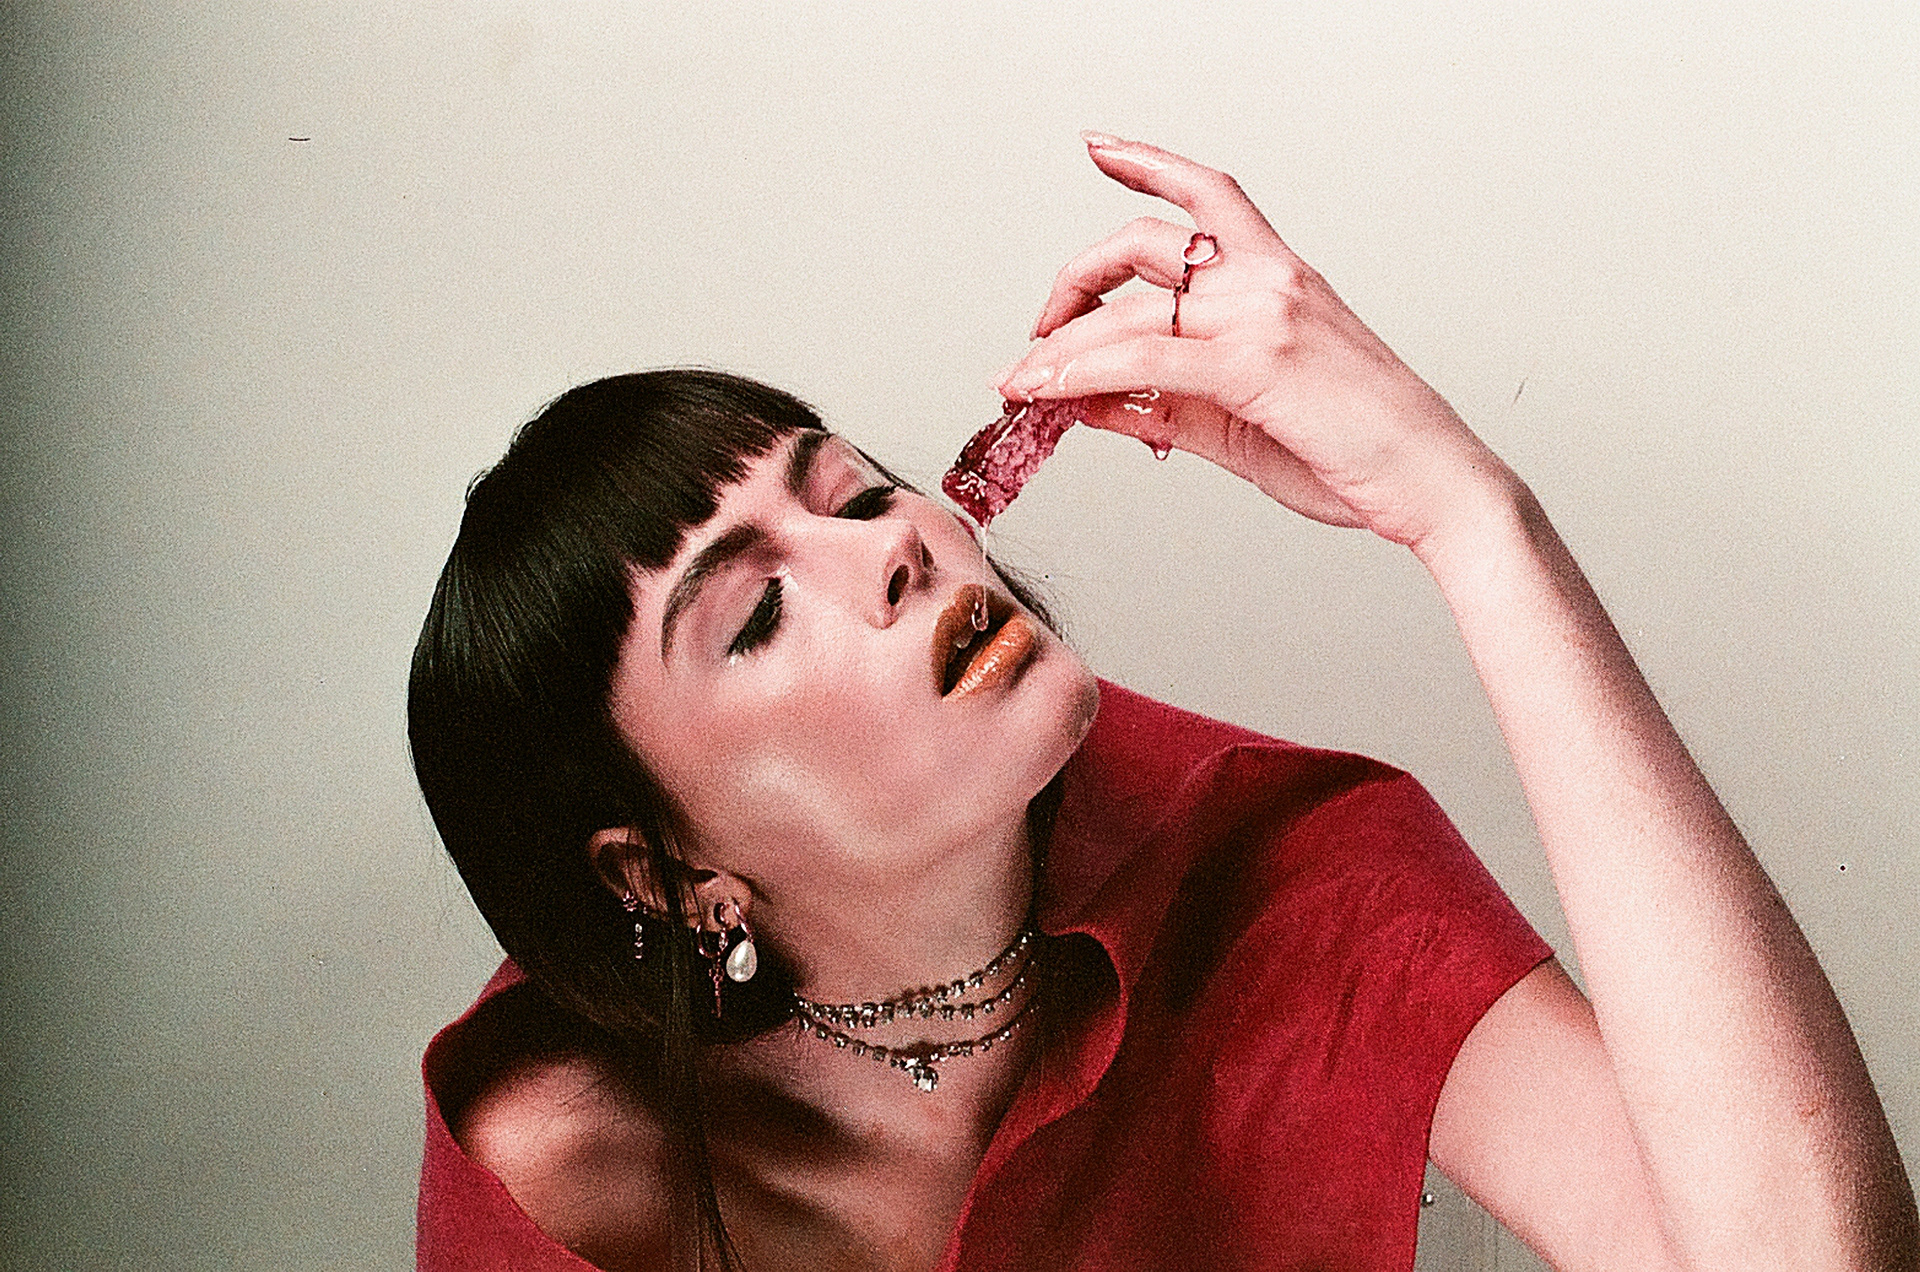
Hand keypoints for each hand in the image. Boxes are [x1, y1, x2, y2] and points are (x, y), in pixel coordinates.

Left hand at [995, 134, 1518, 551]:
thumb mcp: (1244, 421)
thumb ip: (1164, 406)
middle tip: (1037, 333)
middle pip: (1144, 244)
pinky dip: (1082, 375)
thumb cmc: (1356, 453)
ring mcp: (1265, 316)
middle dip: (1074, 282)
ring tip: (1020, 381)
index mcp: (1284, 277)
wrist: (1434, 484)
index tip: (1100, 148)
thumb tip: (1085, 402)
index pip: (1209, 195)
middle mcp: (1272, 281)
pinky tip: (1048, 393)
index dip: (1148, 163)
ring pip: (1131, 311)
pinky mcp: (1256, 365)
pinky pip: (1145, 360)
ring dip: (1059, 348)